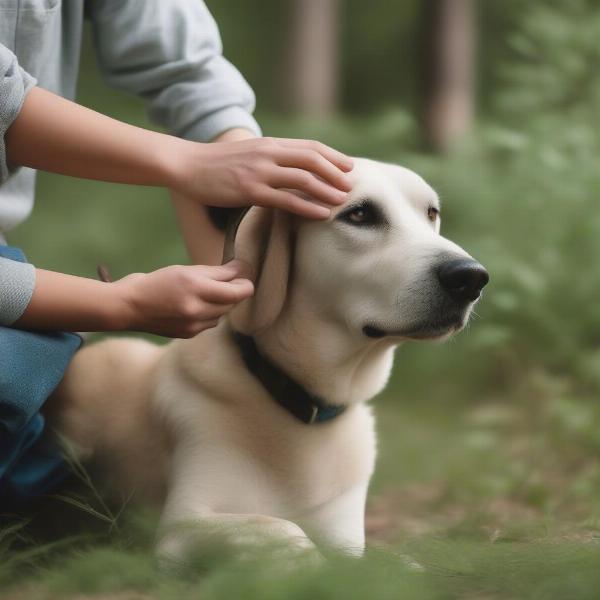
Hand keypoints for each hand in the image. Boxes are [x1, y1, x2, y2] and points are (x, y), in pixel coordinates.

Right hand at [113, 260, 253, 337]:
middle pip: (231, 303)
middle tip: (228, 281)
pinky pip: (210, 323)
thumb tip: (240, 269)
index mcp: (195, 288)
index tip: (245, 277)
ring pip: (221, 314)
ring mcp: (193, 325)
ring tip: (205, 293)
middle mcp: (196, 309)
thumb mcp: (184, 270)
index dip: (245, 286)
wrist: (128, 307)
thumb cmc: (155, 283)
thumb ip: (215, 272)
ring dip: (220, 304)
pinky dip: (208, 314)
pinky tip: (194, 306)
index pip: (235, 292)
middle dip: (232, 293)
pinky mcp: (189, 335)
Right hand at [169, 137, 353, 218]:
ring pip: (303, 179)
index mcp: (269, 144)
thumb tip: (289, 169)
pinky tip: (321, 214)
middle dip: (336, 173)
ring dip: (327, 190)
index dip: (333, 156)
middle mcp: (268, 154)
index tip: (349, 167)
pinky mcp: (250, 190)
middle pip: (312, 159)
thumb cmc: (217, 163)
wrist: (187, 164)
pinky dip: (308, 206)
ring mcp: (260, 172)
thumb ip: (270, 158)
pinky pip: (286, 199)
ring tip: (343, 201)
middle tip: (351, 186)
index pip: (310, 146)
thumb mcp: (248, 154)